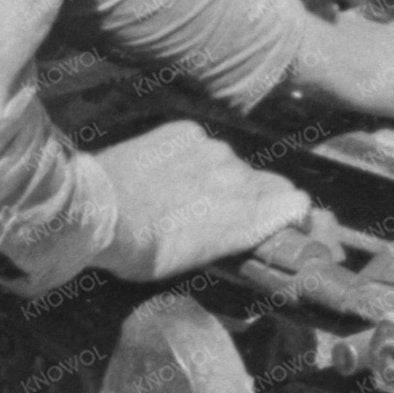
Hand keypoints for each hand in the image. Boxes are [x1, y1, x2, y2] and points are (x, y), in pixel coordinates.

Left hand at [89, 121, 313, 280]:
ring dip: (221, 177)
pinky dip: (192, 157)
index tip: (285, 224)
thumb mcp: (197, 260)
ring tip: (187, 195)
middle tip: (229, 215)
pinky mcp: (185, 131)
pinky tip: (168, 173)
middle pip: (269, 182)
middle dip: (259, 199)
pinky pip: (201, 144)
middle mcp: (239, 176)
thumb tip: (256, 231)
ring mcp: (212, 149)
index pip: (297, 203)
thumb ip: (235, 239)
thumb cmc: (143, 251)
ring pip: (232, 163)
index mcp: (247, 214)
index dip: (293, 215)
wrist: (96, 212)